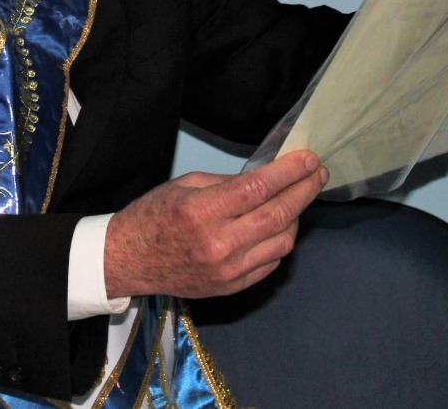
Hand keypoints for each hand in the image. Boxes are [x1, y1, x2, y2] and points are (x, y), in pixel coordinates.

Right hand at [103, 150, 324, 300]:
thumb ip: (228, 182)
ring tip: (297, 198)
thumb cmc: (153, 215)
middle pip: (278, 214)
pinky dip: (280, 241)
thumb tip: (267, 176)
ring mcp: (228, 270)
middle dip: (305, 190)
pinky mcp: (231, 287)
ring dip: (296, 216)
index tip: (309, 159)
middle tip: (318, 174)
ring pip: (282, 241)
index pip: (259, 188)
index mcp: (203, 212)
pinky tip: (278, 225)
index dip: (289, 172)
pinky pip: (271, 263)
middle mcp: (219, 244)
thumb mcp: (186, 185)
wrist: (129, 260)